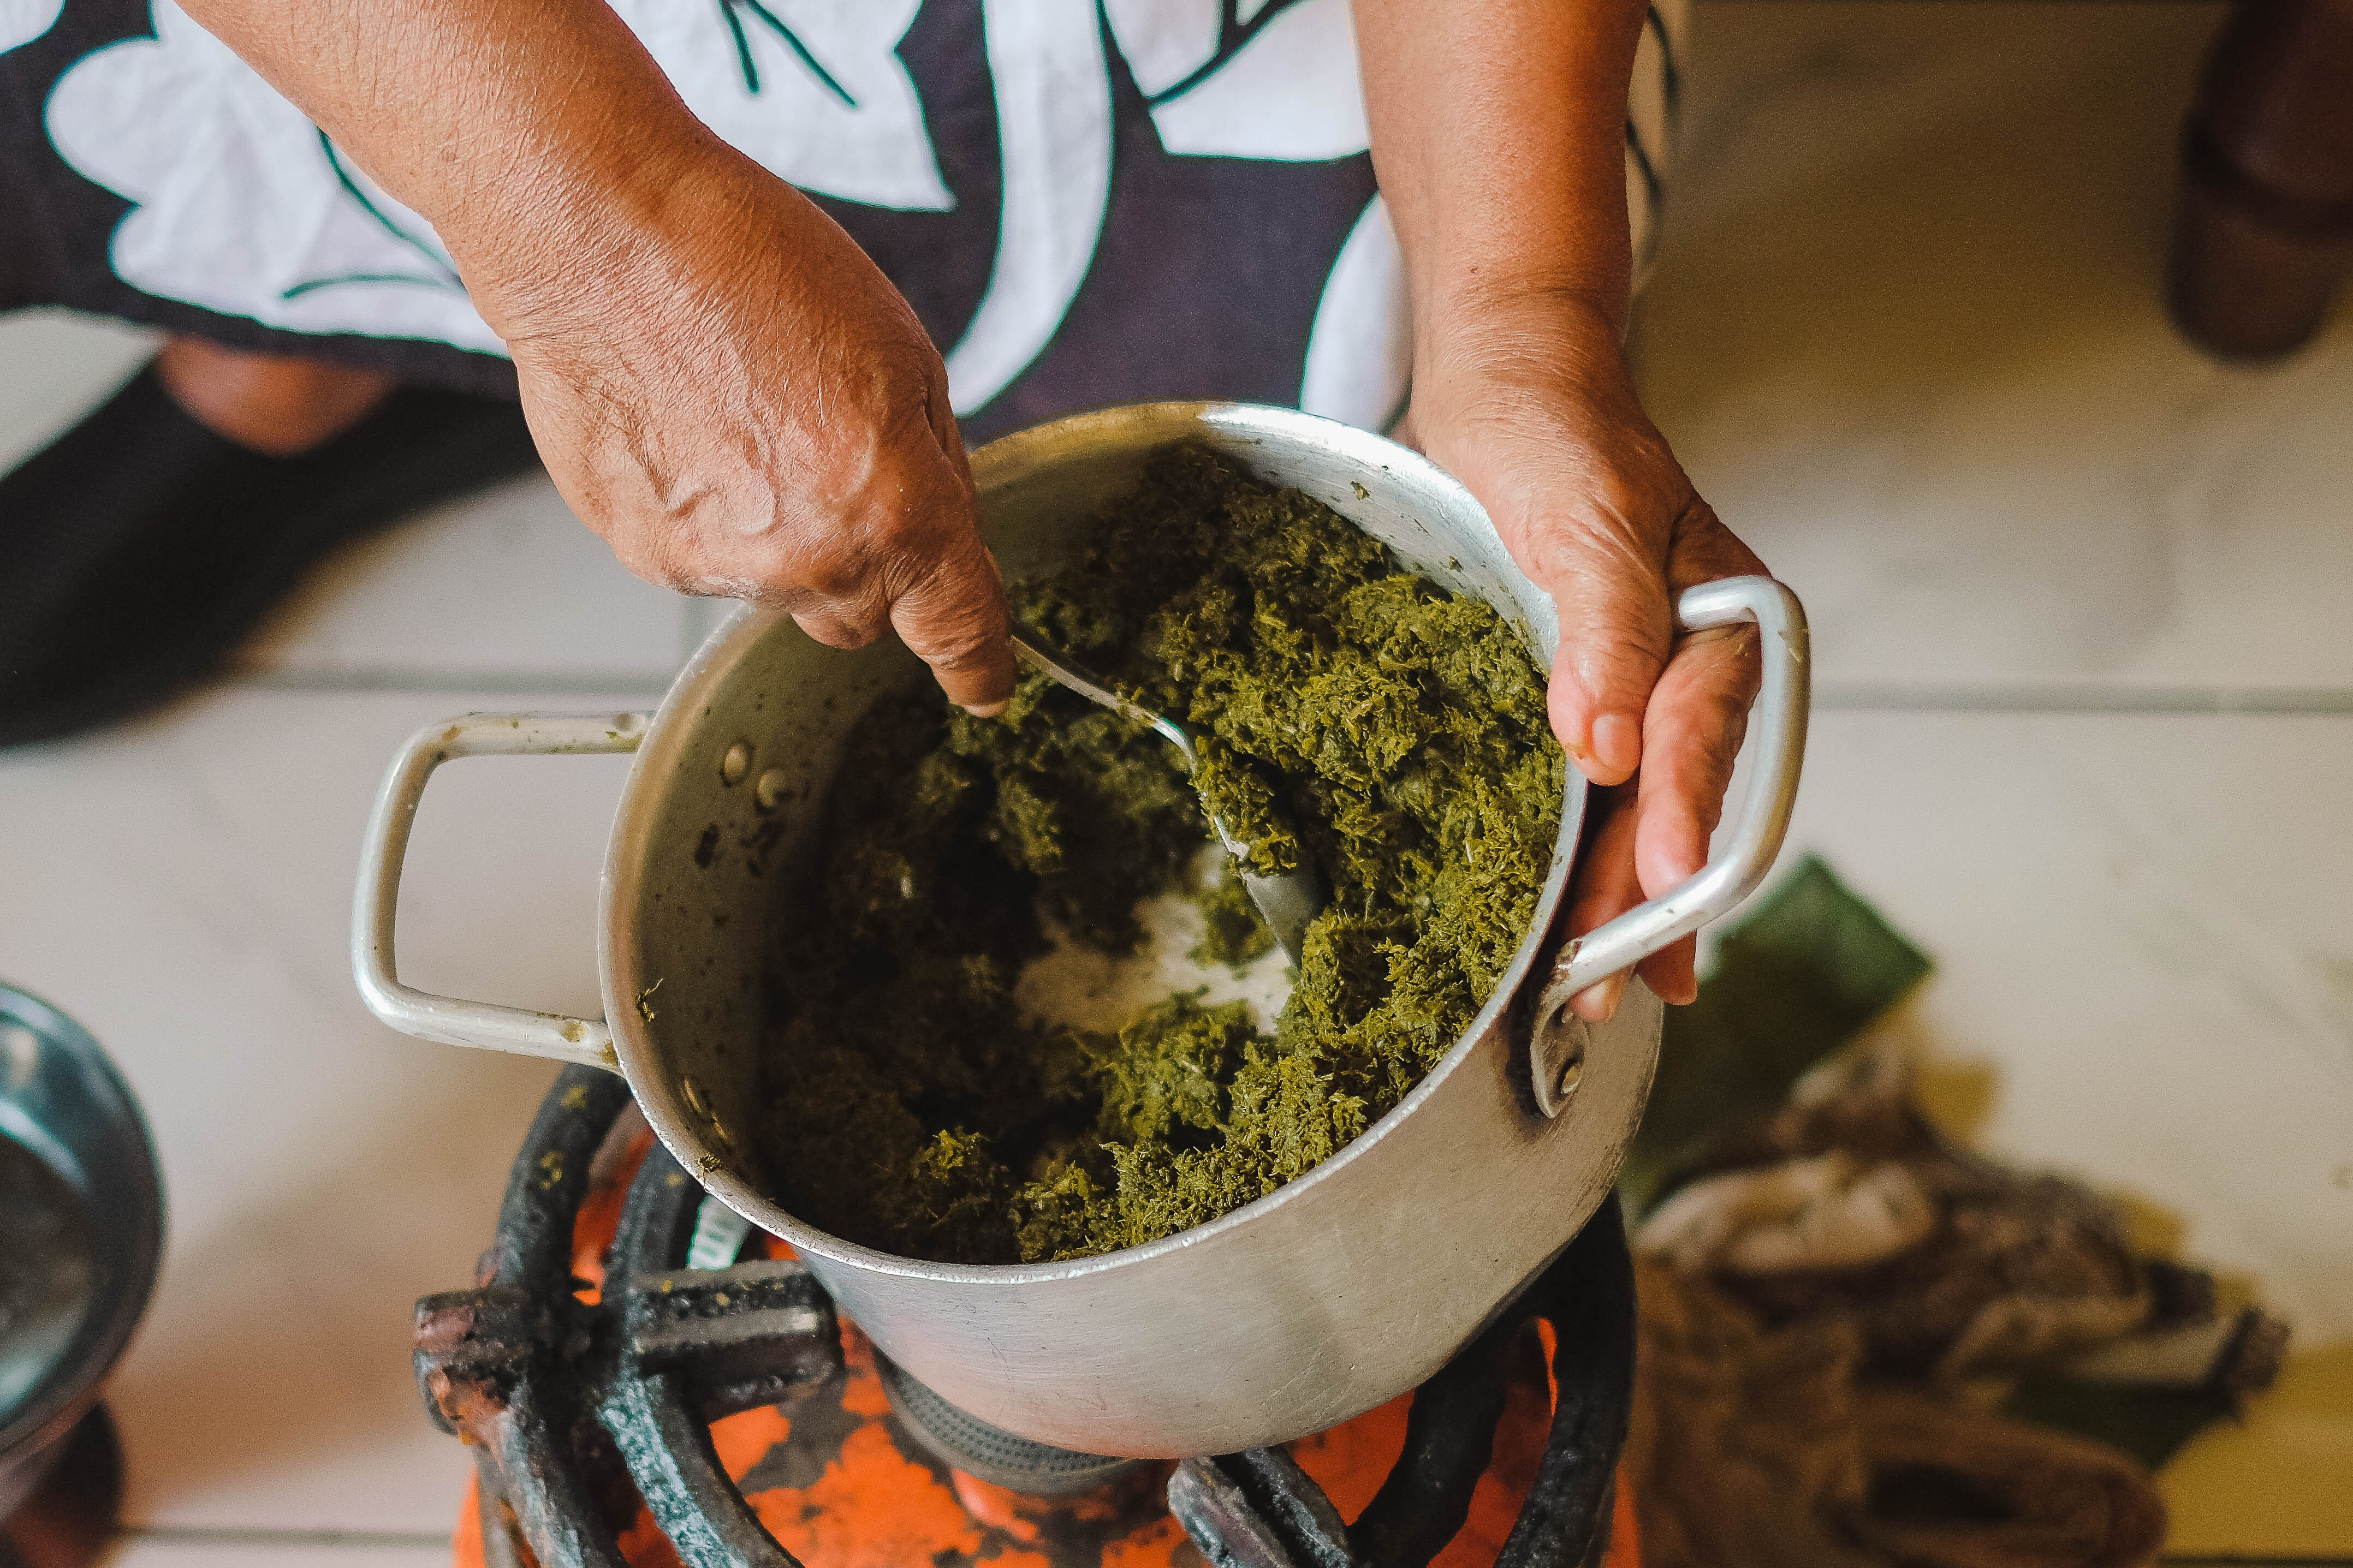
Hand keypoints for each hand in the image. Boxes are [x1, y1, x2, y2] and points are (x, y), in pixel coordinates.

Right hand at [453, 142, 1016, 711]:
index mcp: (896, 512)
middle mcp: (811, 560)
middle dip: (868, 565)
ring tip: (747, 425)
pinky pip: (707, 562)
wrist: (609, 239)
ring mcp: (720, 568)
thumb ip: (935, 470)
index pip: (956, 628)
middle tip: (832, 465)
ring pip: (782, 591)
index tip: (984, 685)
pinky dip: (711, 517)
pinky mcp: (646, 555)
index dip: (977, 663)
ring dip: (782, 536)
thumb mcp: (905, 357)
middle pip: (864, 617)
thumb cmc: (754, 269)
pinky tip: (692, 433)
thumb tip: (945, 534)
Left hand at [1406, 290, 1766, 1018]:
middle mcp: (1697, 669)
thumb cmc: (1558, 435)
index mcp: (1727, 623)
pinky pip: (1599, 800)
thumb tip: (1605, 746)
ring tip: (1590, 992)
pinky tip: (1582, 932)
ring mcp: (1645, 692)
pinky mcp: (1590, 703)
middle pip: (1682, 801)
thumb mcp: (1588, 516)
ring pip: (1642, 818)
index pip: (1707, 737)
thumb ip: (1609, 628)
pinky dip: (1590, 866)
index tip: (1660, 885)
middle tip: (1603, 986)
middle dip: (1646, 898)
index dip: (1682, 817)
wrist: (1513, 392)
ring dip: (1619, 905)